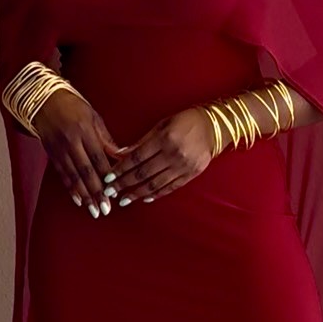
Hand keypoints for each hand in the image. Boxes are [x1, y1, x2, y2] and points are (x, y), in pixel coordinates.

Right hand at [32, 89, 125, 217]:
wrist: (42, 98)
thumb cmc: (73, 105)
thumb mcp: (94, 117)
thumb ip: (106, 140)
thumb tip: (122, 158)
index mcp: (84, 130)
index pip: (98, 158)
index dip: (107, 176)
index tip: (116, 191)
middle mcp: (70, 141)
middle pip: (85, 171)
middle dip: (96, 192)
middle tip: (106, 209)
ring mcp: (58, 148)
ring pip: (73, 176)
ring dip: (84, 195)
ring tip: (94, 210)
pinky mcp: (50, 153)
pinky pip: (61, 174)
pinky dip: (70, 188)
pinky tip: (78, 200)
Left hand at [100, 107, 216, 206]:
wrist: (213, 128)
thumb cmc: (185, 122)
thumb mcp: (161, 125)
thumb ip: (141, 142)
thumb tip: (120, 155)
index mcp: (164, 139)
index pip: (136, 158)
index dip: (121, 169)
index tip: (109, 177)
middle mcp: (173, 154)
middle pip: (143, 173)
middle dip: (124, 184)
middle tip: (110, 192)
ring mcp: (183, 166)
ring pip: (155, 184)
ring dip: (137, 193)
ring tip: (124, 200)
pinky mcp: (191, 174)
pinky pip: (170, 187)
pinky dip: (156, 194)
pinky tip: (145, 198)